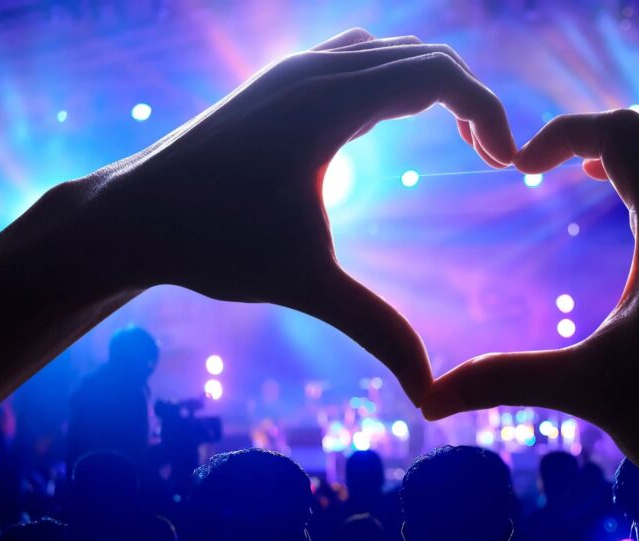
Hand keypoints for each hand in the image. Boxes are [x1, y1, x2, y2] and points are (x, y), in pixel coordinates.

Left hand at [82, 28, 515, 404]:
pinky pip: (359, 56)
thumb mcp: (305, 285)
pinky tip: (396, 125)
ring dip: (435, 84)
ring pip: (392, 49)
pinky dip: (397, 79)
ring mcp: (292, 69)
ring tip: (462, 139)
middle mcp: (312, 71)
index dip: (488, 111)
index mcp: (326, 104)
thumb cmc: (211, 244)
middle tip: (493, 158)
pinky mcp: (279, 81)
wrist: (130, 216)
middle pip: (424, 54)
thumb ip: (376, 330)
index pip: (437, 74)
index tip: (508, 164)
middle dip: (471, 99)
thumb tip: (429, 393)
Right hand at [422, 110, 638, 491]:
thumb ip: (505, 380)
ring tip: (587, 176)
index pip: (620, 134)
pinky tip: (634, 231)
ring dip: (632, 156)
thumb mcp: (587, 391)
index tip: (515, 166)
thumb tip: (426, 401)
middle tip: (541, 165)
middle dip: (589, 135)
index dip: (560, 133)